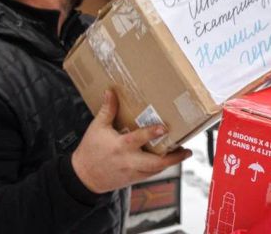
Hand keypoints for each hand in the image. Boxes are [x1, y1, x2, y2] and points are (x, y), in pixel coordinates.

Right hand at [71, 89, 191, 192]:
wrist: (83, 177)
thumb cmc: (90, 150)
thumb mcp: (97, 128)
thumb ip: (107, 110)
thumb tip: (110, 91)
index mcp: (120, 146)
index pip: (138, 139)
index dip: (152, 133)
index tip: (164, 127)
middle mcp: (129, 161)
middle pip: (155, 163)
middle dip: (173, 158)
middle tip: (186, 150)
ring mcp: (132, 172)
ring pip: (156, 170)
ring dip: (171, 162)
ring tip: (184, 153)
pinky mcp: (133, 179)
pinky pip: (151, 174)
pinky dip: (161, 167)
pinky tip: (169, 159)